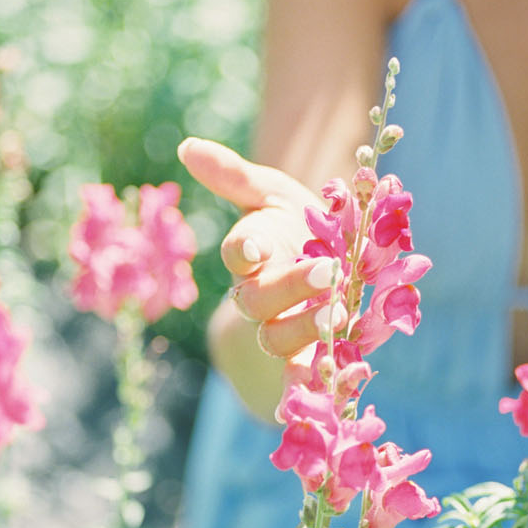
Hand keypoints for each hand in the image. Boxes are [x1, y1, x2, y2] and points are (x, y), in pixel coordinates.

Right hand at [178, 136, 336, 358]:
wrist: (340, 269)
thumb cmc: (302, 226)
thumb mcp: (277, 195)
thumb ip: (236, 176)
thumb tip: (187, 147)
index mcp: (252, 253)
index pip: (236, 252)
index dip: (241, 250)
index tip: (255, 246)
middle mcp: (261, 294)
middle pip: (256, 300)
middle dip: (288, 287)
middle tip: (327, 271)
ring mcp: (285, 329)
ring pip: (278, 339)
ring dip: (305, 328)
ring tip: (338, 312)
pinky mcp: (313, 358)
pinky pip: (305, 374)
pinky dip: (312, 380)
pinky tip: (330, 377)